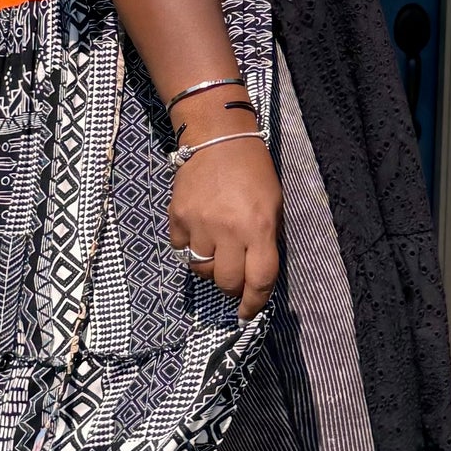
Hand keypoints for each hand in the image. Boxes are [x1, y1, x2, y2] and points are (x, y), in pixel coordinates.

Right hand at [168, 88, 281, 320]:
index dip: (254, 303)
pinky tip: (199, 232)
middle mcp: (229, 230)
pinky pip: (182, 249)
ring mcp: (199, 224)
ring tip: (217, 249)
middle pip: (227, 281)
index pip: (259, 279)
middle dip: (232, 286)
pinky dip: (190, 248)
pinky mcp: (177, 217)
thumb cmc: (253, 170)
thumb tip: (256, 275)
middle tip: (234, 277)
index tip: (248, 313)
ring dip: (211, 267)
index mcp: (259, 227)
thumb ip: (266, 239)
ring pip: (202, 269)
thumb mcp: (273, 204)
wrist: (217, 137)